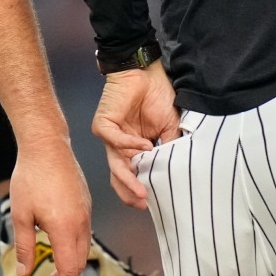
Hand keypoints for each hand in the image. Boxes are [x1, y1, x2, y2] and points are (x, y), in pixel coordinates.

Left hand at [8, 131, 91, 275]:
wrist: (47, 146)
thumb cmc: (31, 176)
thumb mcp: (20, 215)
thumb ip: (23, 246)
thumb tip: (25, 272)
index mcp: (65, 228)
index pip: (68, 269)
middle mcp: (80, 223)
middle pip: (79, 263)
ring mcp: (86, 213)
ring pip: (83, 250)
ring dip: (71, 267)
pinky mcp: (85, 205)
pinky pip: (84, 235)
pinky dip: (75, 250)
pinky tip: (61, 250)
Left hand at [89, 61, 177, 208]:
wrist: (146, 72)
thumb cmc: (159, 97)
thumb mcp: (171, 128)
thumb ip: (169, 148)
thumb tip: (172, 171)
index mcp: (135, 149)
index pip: (134, 175)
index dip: (141, 189)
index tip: (152, 203)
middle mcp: (121, 146)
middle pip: (121, 175)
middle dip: (131, 191)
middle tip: (143, 202)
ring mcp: (111, 137)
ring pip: (115, 164)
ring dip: (128, 177)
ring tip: (141, 188)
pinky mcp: (103, 124)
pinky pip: (114, 140)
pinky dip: (129, 145)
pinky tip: (144, 145)